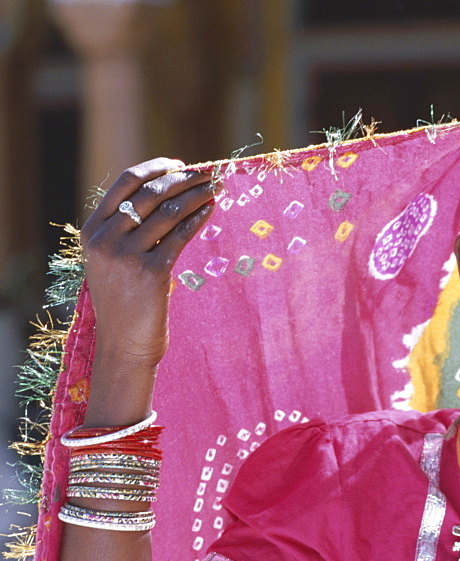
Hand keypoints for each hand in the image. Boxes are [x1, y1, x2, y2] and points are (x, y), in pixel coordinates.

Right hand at [81, 158, 214, 366]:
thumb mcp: (112, 259)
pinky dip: (197, 218)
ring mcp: (127, 255)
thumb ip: (126, 228)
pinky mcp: (151, 272)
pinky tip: (210, 210)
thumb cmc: (124, 299)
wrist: (123, 343)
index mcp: (92, 230)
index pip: (125, 183)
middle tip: (207, 173)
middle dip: (182, 179)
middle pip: (150, 193)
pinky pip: (180, 236)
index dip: (156, 169)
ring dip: (196, 195)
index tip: (180, 165)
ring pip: (168, 211)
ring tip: (215, 187)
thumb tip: (164, 191)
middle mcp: (105, 239)